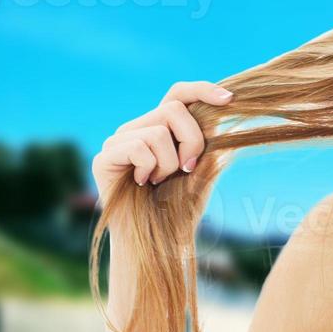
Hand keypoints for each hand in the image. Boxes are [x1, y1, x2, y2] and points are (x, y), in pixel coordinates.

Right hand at [92, 81, 232, 205]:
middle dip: (193, 141)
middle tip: (188, 168)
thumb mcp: (203, 168)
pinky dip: (150, 168)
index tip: (228, 99)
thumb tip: (225, 110)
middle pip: (174, 109)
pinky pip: (139, 147)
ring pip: (158, 132)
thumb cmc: (180, 206)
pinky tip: (144, 183)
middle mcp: (136, 128)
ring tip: (161, 181)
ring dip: (170, 164)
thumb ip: (210, 139)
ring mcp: (118, 141)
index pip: (178, 93)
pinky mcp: (104, 158)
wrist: (159, 242)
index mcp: (159, 127)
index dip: (202, 90)